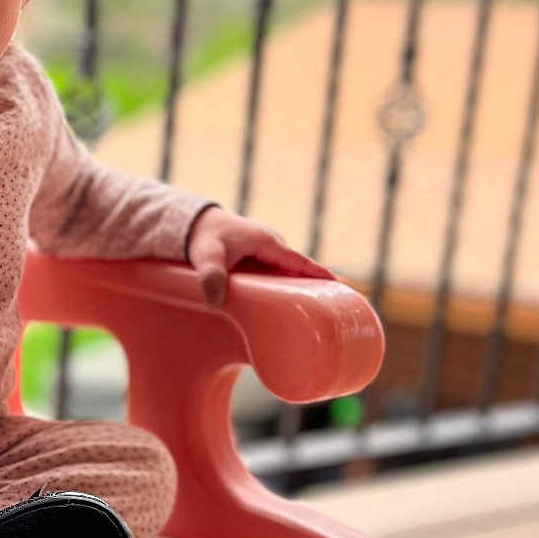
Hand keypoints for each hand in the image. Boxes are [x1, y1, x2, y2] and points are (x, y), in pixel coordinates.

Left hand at [185, 207, 334, 308]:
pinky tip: (295, 306)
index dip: (321, 276)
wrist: (194, 224)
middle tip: (342, 309)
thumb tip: (215, 302)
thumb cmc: (202, 238)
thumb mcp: (206, 256)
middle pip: (301, 271)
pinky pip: (281, 274)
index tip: (344, 290)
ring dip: (305, 288)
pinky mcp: (261, 259)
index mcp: (268, 244)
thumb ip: (210, 276)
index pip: (301, 263)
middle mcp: (274, 246)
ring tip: (323, 313)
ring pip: (291, 273)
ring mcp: (269, 252)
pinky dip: (289, 286)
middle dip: (320, 286)